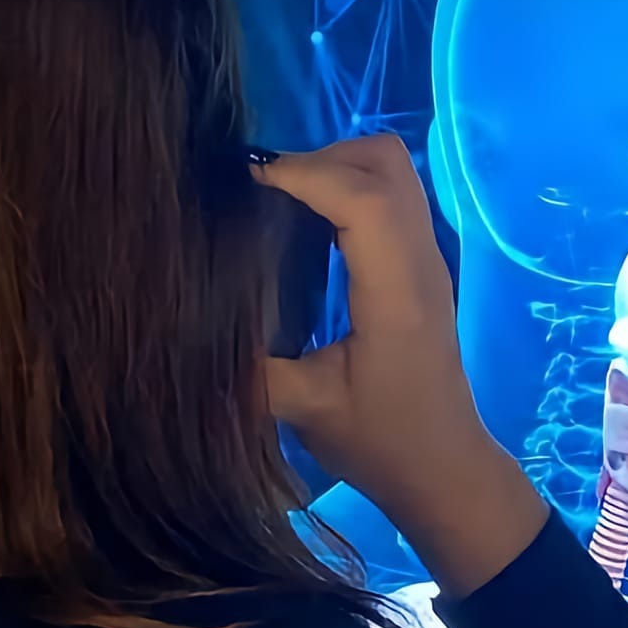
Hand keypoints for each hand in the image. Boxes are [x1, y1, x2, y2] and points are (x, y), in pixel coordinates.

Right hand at [258, 138, 542, 595]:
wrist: (443, 470)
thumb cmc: (381, 443)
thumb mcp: (305, 410)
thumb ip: (249, 367)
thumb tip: (184, 326)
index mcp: (397, 295)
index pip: (364, 199)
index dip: (304, 173)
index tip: (246, 180)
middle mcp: (421, 264)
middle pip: (385, 162)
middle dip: (320, 157)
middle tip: (264, 188)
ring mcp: (428, 261)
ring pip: (392, 172)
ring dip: (336, 169)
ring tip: (279, 199)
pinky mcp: (421, 268)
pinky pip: (390, 197)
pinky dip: (348, 189)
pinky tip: (305, 223)